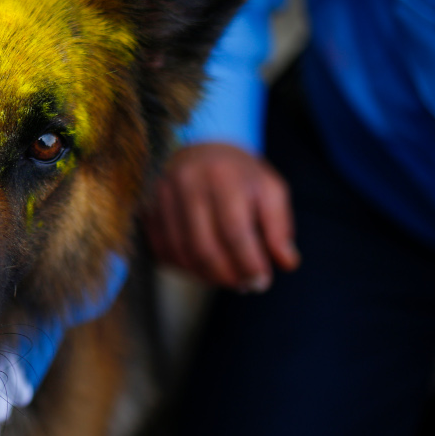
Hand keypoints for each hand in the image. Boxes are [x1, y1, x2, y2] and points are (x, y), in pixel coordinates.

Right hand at [145, 143, 299, 290]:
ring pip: (181, 253)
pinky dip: (183, 267)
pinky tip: (202, 268)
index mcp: (223, 175)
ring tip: (226, 279)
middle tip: (245, 286)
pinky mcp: (147, 206)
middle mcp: (187, 182)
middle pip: (204, 247)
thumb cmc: (240, 174)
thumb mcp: (270, 189)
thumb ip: (280, 226)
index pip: (234, 231)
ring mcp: (162, 195)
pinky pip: (162, 249)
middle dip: (227, 276)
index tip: (262, 282)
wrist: (199, 149)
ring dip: (206, 276)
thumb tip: (286, 263)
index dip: (249, 263)